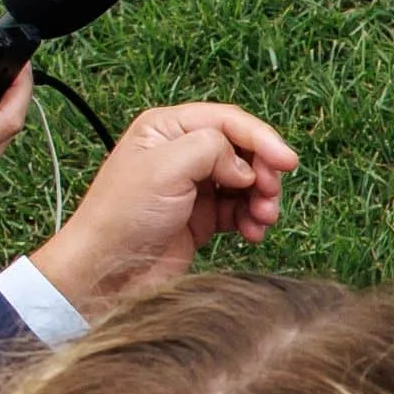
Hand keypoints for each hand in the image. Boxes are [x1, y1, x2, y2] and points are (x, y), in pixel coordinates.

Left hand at [26, 100, 297, 318]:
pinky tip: (252, 233)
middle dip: (263, 171)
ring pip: (246, 181)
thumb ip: (212, 149)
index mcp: (167, 129)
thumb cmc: (123, 216)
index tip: (287, 162)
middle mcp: (182, 152)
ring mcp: (193, 186)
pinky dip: (251, 220)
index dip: (261, 138)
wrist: (107, 272)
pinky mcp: (201, 218)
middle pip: (242, 150)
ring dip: (261, 198)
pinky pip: (240, 210)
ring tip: (262, 219)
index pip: (228, 121)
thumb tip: (244, 166)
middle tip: (270, 194)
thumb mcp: (166, 167)